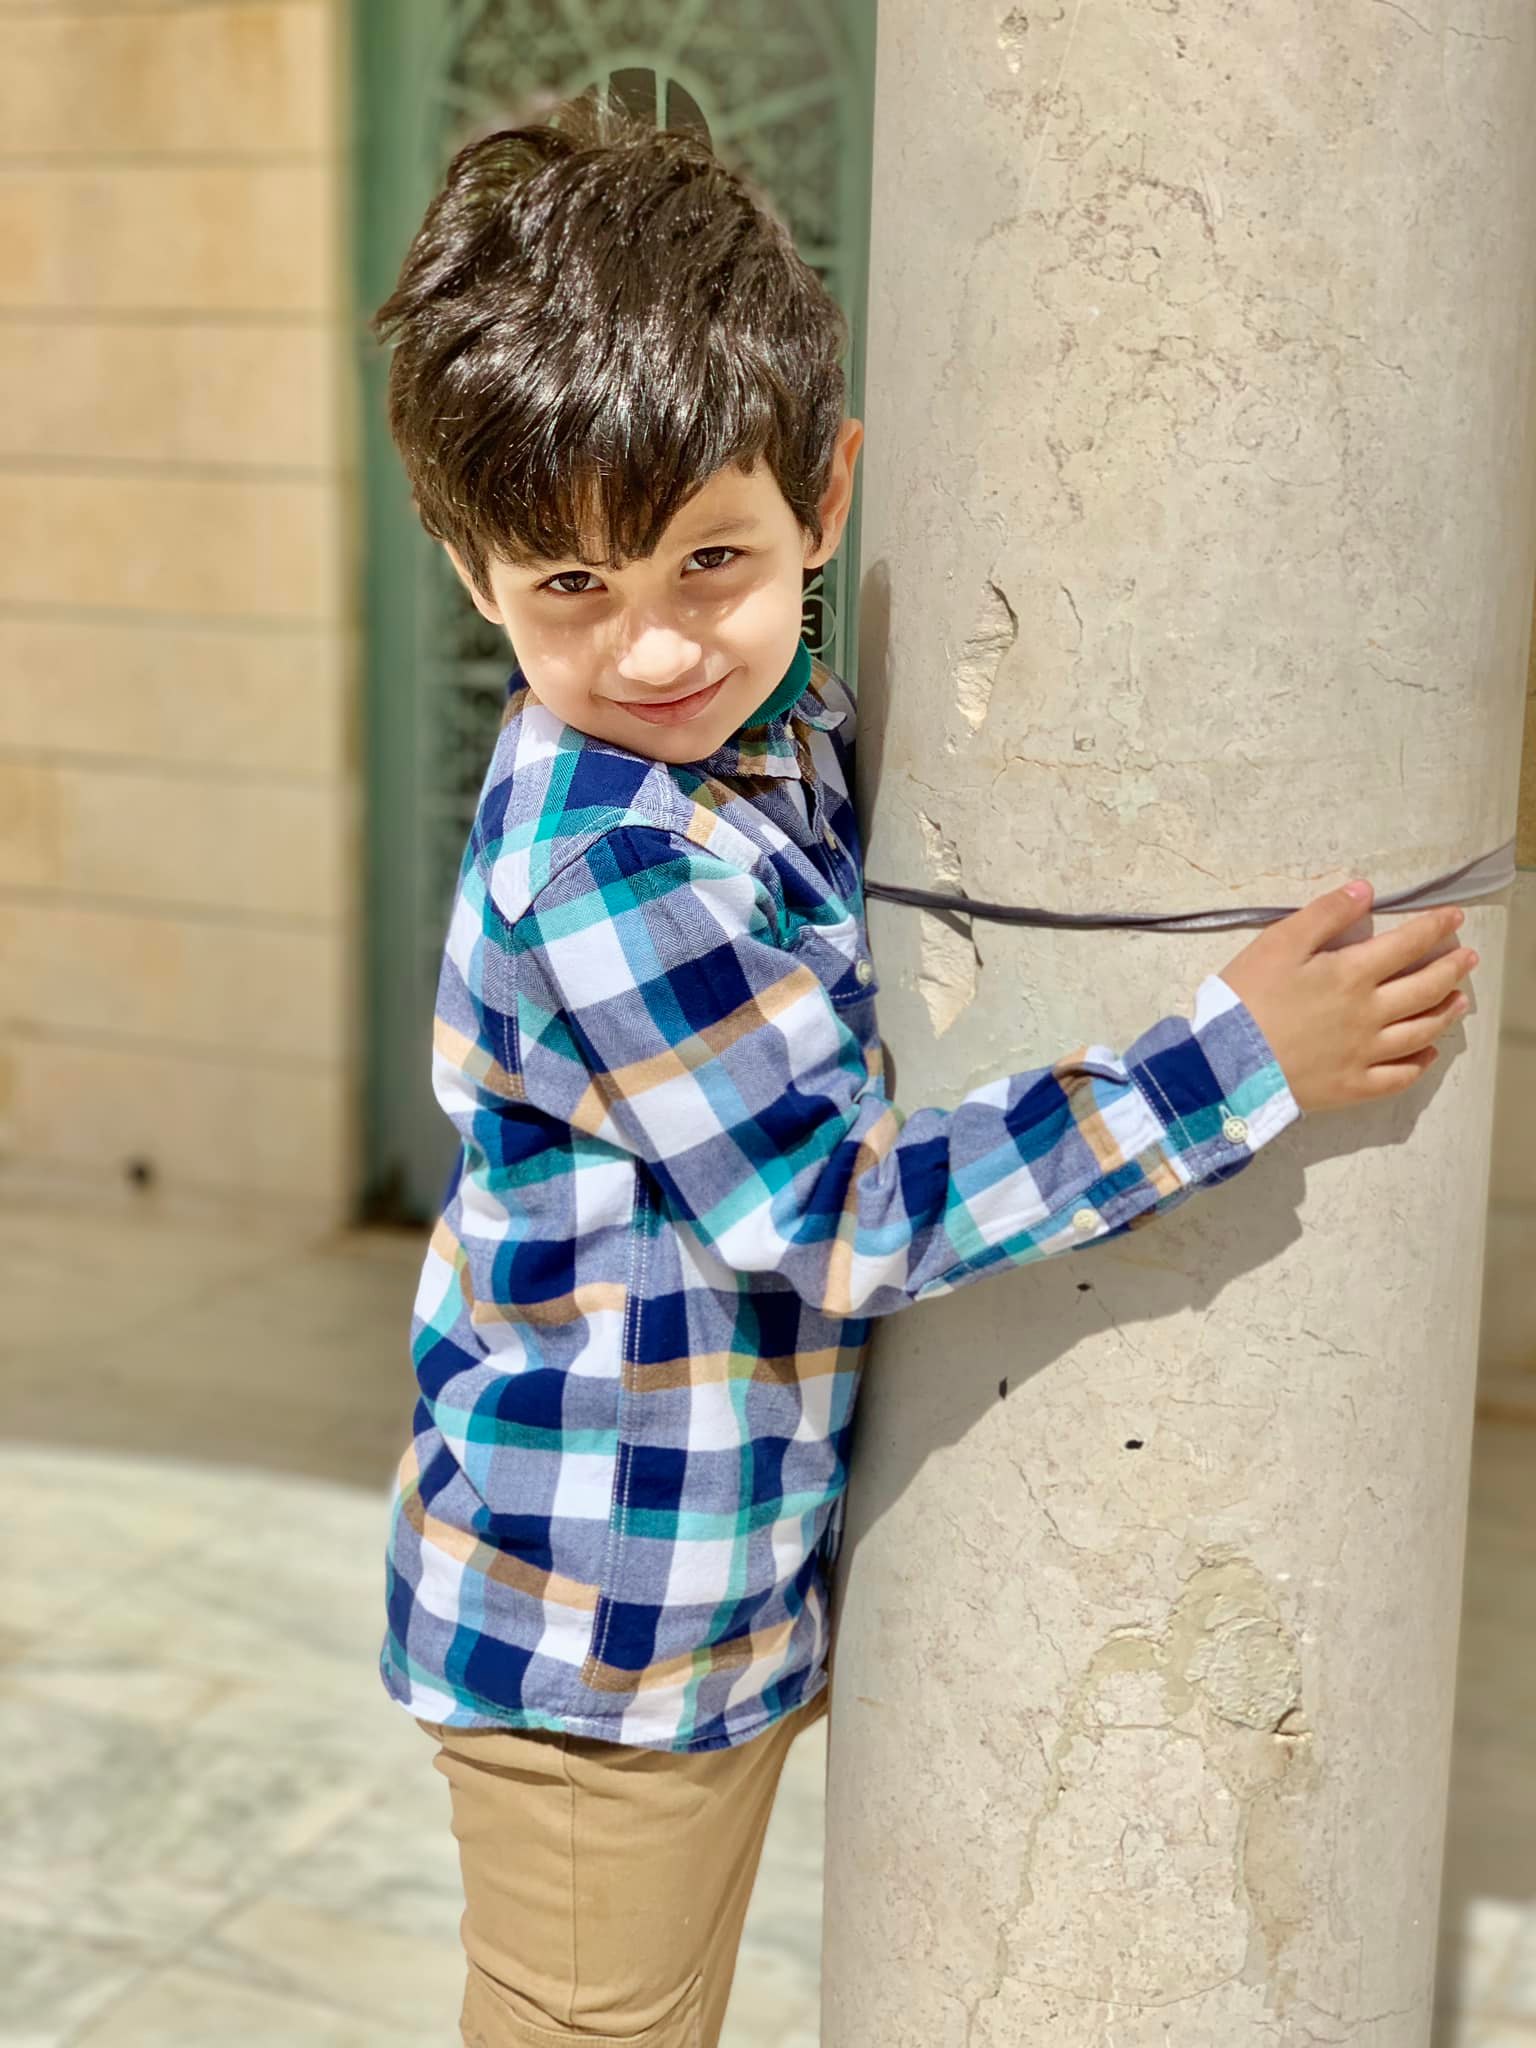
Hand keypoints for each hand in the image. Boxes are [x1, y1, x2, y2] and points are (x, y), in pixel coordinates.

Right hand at [1216, 881, 1477, 1113]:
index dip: (1436, 928)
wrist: (1225, 1064)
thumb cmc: (1246, 998)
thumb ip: (1324, 914)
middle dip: (1452, 969)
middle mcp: (1370, 1013)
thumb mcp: (1278, 943)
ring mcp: (1365, 1054)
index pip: (1408, 945)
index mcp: (1352, 974)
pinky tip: (1427, 1054)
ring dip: (1445, 1013)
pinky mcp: (1353, 1086)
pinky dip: (1419, 1064)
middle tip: (1469, 958)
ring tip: (1459, 1001)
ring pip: (1420, 1032)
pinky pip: (1399, 1077)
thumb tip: (1365, 891)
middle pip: (1425, 988)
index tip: (1456, 918)